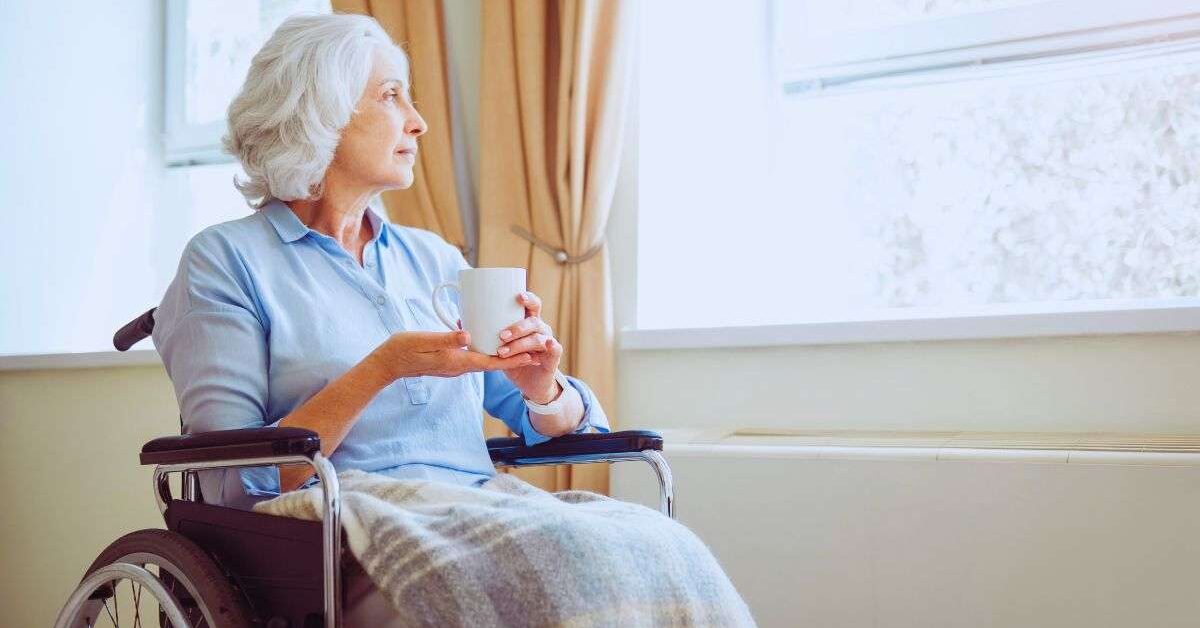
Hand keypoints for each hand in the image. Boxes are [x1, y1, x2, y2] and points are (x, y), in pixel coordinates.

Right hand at [372, 330, 533, 380]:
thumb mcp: (425, 341)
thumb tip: (468, 336)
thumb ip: (446, 339)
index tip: (532, 355)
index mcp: (457, 362)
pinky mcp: (449, 361)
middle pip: (493, 364)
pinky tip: (490, 340)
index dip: (513, 360)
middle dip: (514, 358)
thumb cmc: (403, 350)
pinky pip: (474, 358)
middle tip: (535, 350)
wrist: (387, 363)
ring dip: (503, 356)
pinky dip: (487, 351)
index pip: (491, 363)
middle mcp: (459, 367)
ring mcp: (454, 366)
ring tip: (520, 346)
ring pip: (485, 361)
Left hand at [494, 291, 562, 403]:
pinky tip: (546, 345)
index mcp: (528, 321)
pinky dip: (550, 345)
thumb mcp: (498, 346)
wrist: (530, 384)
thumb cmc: (514, 359)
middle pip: (533, 321)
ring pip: (537, 338)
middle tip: (501, 336)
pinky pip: (553, 348)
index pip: (532, 304)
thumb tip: (461, 320)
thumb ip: (485, 334)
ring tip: (503, 352)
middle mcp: (540, 328)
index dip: (527, 298)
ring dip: (520, 344)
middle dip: (517, 327)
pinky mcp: (553, 356)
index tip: (517, 296)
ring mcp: (548, 341)